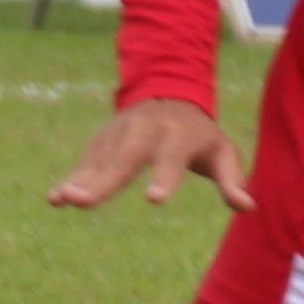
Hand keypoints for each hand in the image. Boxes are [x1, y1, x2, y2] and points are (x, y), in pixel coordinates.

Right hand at [50, 97, 251, 213]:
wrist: (170, 95)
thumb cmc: (200, 136)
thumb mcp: (222, 153)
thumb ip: (233, 180)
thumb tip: (248, 208)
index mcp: (179, 133)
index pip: (172, 155)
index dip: (165, 176)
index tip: (154, 199)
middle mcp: (146, 129)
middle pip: (125, 155)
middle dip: (105, 178)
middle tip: (85, 201)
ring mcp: (121, 133)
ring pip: (101, 158)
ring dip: (81, 179)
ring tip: (65, 200)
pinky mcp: (104, 141)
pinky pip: (86, 162)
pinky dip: (72, 178)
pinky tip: (54, 199)